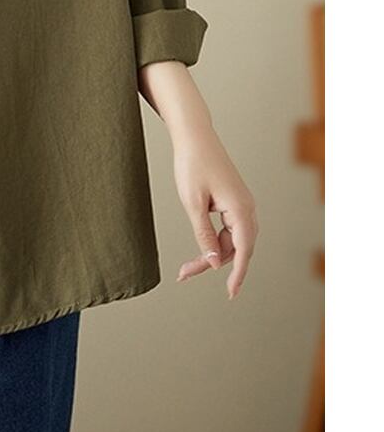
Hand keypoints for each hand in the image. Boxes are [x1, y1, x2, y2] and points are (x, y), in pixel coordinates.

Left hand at [172, 125, 258, 298]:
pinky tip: (201, 247)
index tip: (230, 294)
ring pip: (231, 240)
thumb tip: (213, 261)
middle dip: (212, 264)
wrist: (194, 137)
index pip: (242, 251)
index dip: (237, 275)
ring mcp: (242, 204)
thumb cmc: (192, 165)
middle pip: (235, 248)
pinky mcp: (233, 201)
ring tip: (186, 266)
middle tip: (183, 274)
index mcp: (241, 210)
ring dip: (212, 254)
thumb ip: (203, 233)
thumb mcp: (192, 202)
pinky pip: (229, 229)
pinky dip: (214, 240)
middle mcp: (247, 209)